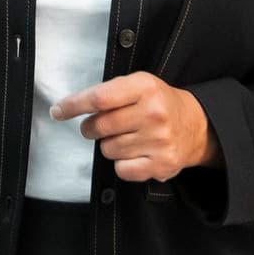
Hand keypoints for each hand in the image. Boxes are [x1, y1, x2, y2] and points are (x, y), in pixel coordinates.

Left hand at [50, 71, 222, 182]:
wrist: (195, 125)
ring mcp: (159, 140)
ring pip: (108, 149)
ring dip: (110, 145)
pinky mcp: (162, 164)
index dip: (74, 105)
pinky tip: (135, 152)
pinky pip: (121, 169)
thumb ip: (108, 93)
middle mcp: (154, 113)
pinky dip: (122, 163)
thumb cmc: (158, 103)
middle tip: (101, 125)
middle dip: (91, 128)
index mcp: (145, 87)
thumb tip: (68, 108)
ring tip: (128, 137)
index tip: (58, 111)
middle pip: (100, 126)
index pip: (100, 98)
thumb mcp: (138, 85)